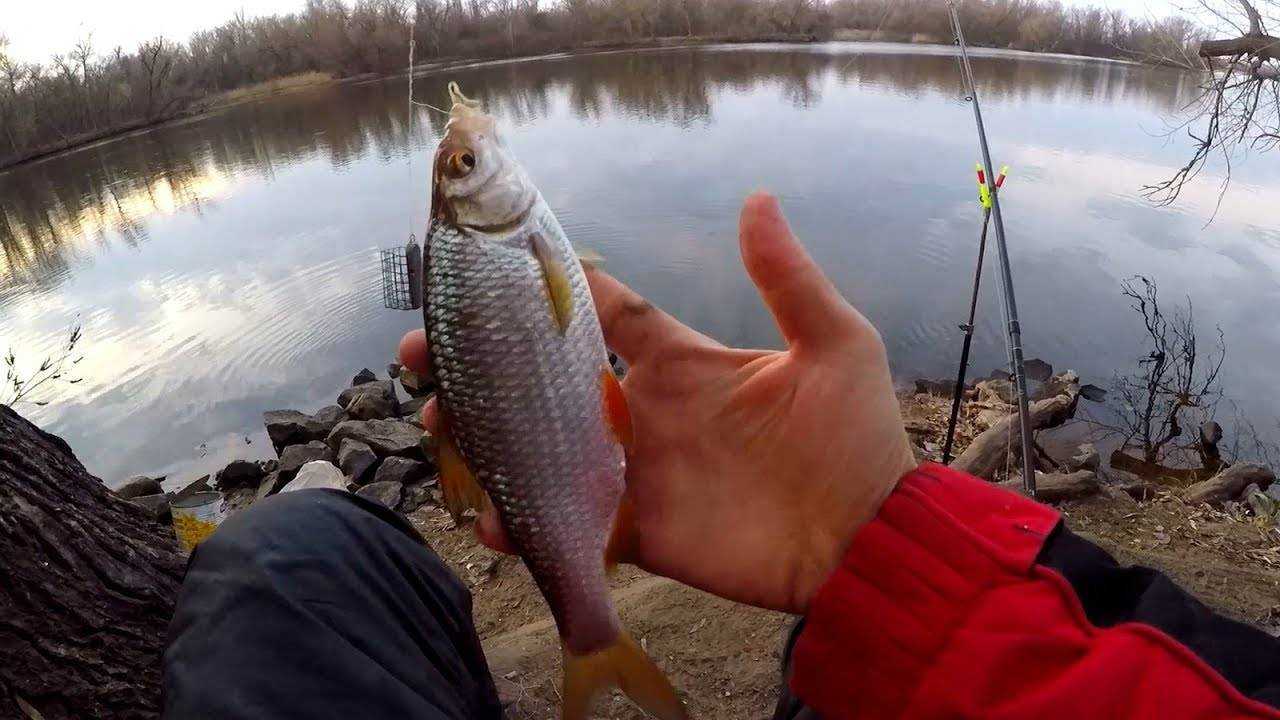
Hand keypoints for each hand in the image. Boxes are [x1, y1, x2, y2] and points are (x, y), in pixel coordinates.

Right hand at [399, 193, 916, 612]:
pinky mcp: (635, 531)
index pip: (602, 313)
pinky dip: (523, 522)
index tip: (493, 270)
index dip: (551, 289)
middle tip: (427, 355)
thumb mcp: (833, 344)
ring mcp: (634, 473)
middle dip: (486, 364)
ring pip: (540, 447)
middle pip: (546, 379)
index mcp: (680, 361)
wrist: (867, 540)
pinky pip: (567, 523)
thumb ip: (786, 278)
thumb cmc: (856, 438)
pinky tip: (489, 515)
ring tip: (439, 426)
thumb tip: (757, 197)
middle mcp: (644, 412)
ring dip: (486, 437)